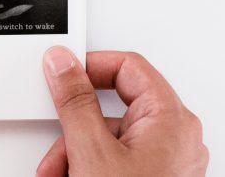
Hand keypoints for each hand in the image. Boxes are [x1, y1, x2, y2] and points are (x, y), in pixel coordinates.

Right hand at [37, 47, 208, 175]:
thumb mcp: (91, 151)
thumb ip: (74, 101)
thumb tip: (62, 64)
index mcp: (169, 118)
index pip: (127, 66)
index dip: (90, 66)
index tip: (62, 74)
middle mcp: (173, 136)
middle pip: (109, 107)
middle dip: (72, 127)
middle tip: (57, 137)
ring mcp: (163, 160)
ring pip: (104, 136)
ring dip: (71, 154)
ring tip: (58, 174)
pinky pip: (110, 159)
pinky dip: (85, 167)